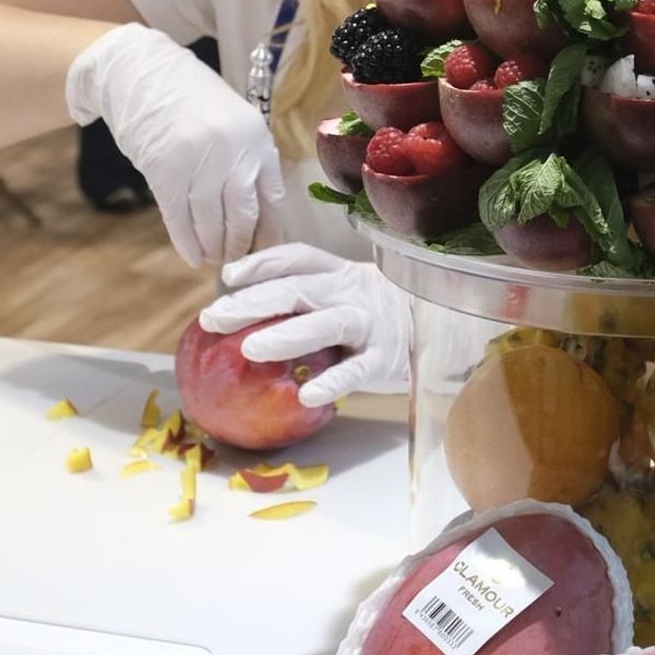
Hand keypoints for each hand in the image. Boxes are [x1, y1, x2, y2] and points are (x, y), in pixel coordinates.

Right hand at [65, 27, 284, 265]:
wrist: (140, 71)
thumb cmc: (187, 99)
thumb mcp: (231, 121)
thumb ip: (245, 160)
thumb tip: (254, 215)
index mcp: (256, 137)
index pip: (272, 199)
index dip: (268, 233)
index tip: (263, 252)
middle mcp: (234, 149)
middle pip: (243, 216)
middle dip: (239, 246)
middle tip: (233, 260)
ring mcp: (199, 159)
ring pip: (211, 221)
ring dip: (212, 247)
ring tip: (212, 259)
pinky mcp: (165, 169)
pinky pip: (180, 217)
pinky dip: (186, 241)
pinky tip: (191, 256)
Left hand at [200, 244, 408, 403]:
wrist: (440, 328)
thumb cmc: (377, 315)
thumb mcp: (345, 295)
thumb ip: (307, 299)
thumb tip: (243, 312)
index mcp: (339, 274)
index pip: (299, 258)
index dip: (263, 263)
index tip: (229, 276)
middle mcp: (351, 293)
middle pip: (299, 289)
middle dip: (253, 302)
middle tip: (214, 318)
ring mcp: (369, 325)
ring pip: (327, 325)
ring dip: (287, 335)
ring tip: (249, 349)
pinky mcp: (384, 360)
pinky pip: (356, 371)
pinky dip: (332, 383)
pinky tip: (305, 396)